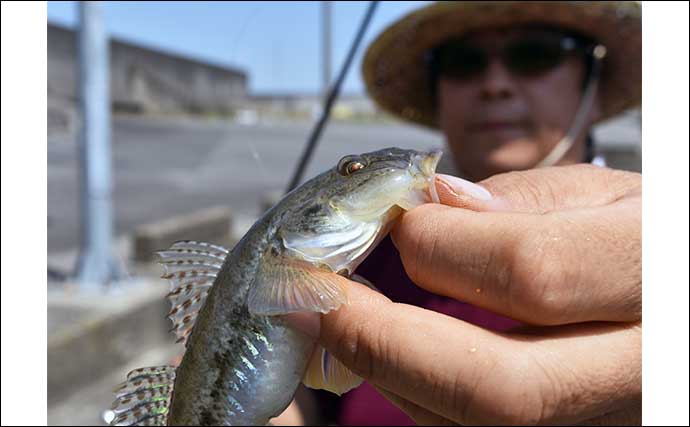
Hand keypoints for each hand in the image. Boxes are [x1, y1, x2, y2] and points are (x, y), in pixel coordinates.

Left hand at [317, 165, 640, 424]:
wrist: (677, 307)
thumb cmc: (653, 242)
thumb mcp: (615, 196)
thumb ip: (527, 199)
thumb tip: (434, 206)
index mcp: (654, 277)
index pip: (529, 272)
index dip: (438, 246)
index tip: (390, 225)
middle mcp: (637, 372)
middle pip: (495, 388)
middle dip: (380, 339)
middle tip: (311, 296)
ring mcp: (605, 423)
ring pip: (472, 423)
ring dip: (387, 369)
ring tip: (344, 316)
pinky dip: (416, 390)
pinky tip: (395, 346)